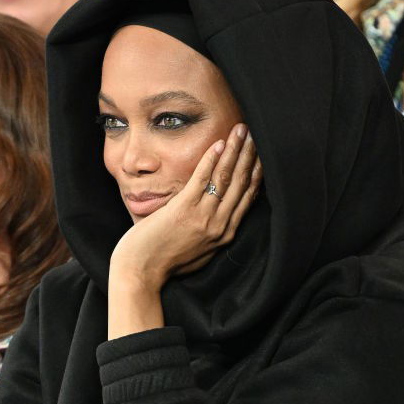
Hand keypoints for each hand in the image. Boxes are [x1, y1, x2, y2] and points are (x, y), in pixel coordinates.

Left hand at [110, 122, 261, 291]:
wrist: (141, 273)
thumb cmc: (165, 262)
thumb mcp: (198, 251)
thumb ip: (211, 232)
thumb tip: (218, 214)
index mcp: (225, 234)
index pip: (248, 197)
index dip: (257, 172)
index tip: (262, 153)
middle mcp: (219, 225)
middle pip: (242, 184)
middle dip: (250, 155)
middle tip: (255, 133)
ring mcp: (203, 217)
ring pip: (226, 178)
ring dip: (235, 151)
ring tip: (241, 130)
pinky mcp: (184, 209)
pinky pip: (202, 179)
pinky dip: (212, 159)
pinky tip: (218, 143)